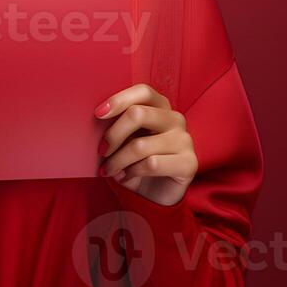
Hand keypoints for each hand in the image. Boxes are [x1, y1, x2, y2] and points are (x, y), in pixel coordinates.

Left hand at [96, 83, 197, 206]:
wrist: (154, 194)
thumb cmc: (135, 160)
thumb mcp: (123, 140)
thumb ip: (116, 125)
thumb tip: (96, 117)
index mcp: (160, 106)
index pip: (143, 91)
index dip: (119, 100)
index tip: (98, 114)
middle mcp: (175, 119)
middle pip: (138, 114)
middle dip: (113, 134)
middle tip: (101, 150)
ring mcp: (184, 140)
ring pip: (141, 145)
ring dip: (117, 160)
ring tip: (108, 170)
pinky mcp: (189, 163)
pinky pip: (152, 164)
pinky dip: (132, 172)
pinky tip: (126, 177)